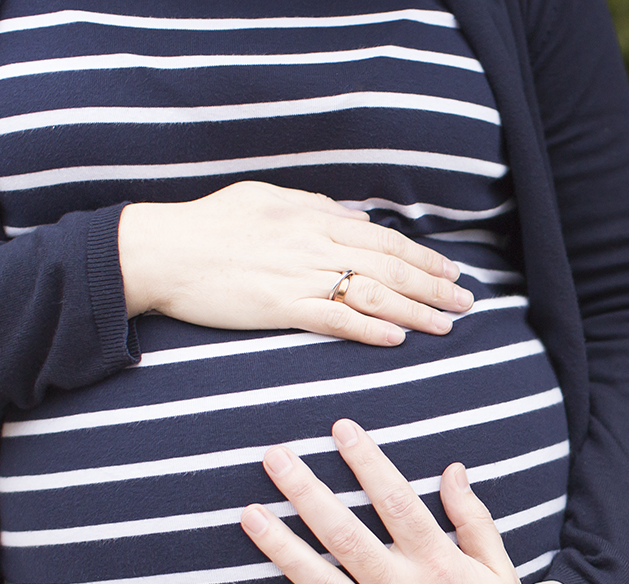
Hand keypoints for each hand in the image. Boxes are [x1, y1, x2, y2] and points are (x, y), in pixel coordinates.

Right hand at [119, 181, 474, 346]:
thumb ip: (316, 208)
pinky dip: (369, 328)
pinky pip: (333, 318)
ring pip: (371, 293)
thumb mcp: (267, 199)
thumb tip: (355, 219)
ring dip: (413, 310)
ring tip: (445, 325)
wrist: (162, 249)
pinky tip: (397, 339)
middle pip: (389, 266)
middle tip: (466, 303)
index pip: (383, 240)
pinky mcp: (278, 307)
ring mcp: (298, 276)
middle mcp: (314, 245)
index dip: (422, 257)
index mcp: (314, 219)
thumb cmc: (210, 223)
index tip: (450, 273)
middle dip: (433, 286)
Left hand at [229, 419, 578, 583]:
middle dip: (306, 491)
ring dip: (280, 547)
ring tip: (250, 514)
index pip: (395, 501)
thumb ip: (474, 520)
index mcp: (439, 566)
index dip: (366, 461)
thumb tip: (452, 470)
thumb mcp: (502, 571)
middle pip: (345, 534)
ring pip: (319, 583)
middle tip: (275, 457)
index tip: (341, 430)